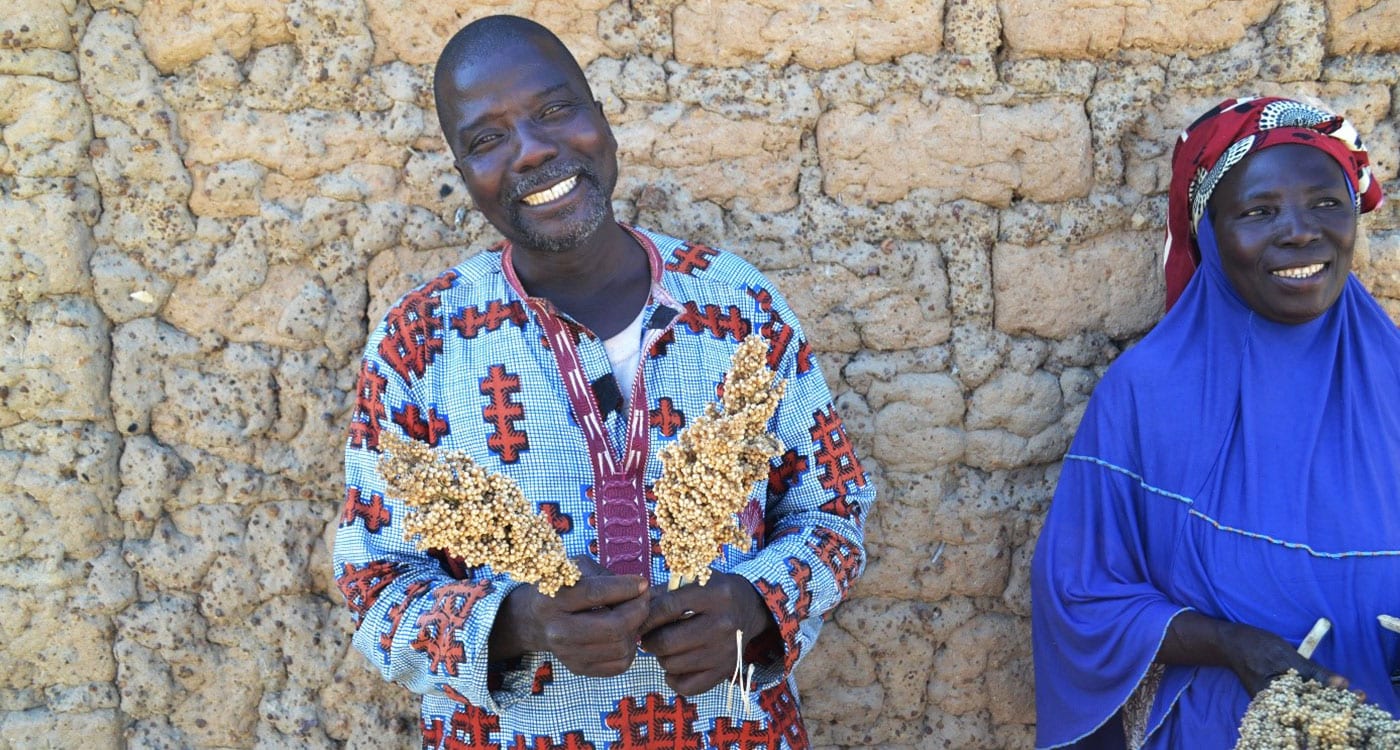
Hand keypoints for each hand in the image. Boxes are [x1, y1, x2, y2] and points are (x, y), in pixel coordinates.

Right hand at [491, 557, 648, 677]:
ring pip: (620, 647)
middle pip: (612, 627)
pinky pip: (619, 665)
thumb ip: (604, 576)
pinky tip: (625, 634)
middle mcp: (557, 630)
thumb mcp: (575, 570)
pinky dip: (630, 649)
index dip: (625, 588)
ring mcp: (567, 654)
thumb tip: (639, 588)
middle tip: (644, 599)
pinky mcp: (578, 668)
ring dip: (636, 629)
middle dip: (638, 611)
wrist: (535, 620)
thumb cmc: (562, 588)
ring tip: (634, 615)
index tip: (642, 583)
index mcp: (552, 599)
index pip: (595, 594)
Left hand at [639, 573, 774, 694]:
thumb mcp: (693, 580)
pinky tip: (674, 666)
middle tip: (648, 637)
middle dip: (650, 641)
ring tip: (665, 647)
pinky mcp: (725, 671)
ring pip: (673, 664)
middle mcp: (723, 623)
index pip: (667, 608)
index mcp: (714, 595)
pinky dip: (673, 679)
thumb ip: (663, 592)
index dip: (645, 617)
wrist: (749, 607)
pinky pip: (687, 686)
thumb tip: (634, 610)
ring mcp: (725, 650)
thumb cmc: (713, 591)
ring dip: (661, 657)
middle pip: (668, 641)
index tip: (638, 621)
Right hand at [1216, 621, 1354, 697]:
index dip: (1337, 703)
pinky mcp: (1279, 694)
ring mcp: (1277, 701)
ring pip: (1307, 703)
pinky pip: (1301, 697)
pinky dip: (1315, 692)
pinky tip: (1327, 688)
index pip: (1313, 709)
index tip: (1358, 697)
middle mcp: (1276, 707)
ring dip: (1326, 696)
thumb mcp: (1285, 657)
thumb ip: (1313, 672)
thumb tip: (1344, 684)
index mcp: (1276, 702)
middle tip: (1358, 695)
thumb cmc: (1254, 647)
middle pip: (1311, 709)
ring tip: (1347, 693)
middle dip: (1334, 701)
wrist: (1229, 641)